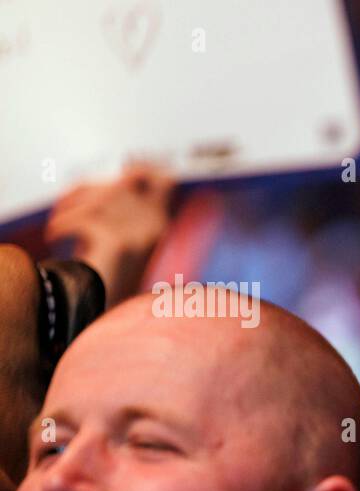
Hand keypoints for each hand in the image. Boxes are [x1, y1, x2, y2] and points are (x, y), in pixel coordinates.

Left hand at [44, 165, 175, 306]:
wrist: (103, 312)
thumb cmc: (106, 276)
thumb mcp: (122, 237)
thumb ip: (124, 207)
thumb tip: (122, 175)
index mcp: (161, 224)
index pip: (162, 180)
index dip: (142, 169)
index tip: (119, 171)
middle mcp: (157, 226)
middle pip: (118, 185)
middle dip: (86, 192)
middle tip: (66, 209)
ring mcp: (141, 234)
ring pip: (98, 199)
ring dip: (70, 210)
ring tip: (59, 226)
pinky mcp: (120, 244)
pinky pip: (83, 218)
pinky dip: (62, 225)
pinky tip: (56, 237)